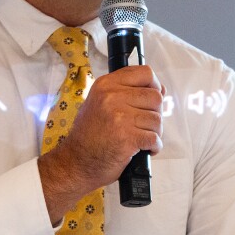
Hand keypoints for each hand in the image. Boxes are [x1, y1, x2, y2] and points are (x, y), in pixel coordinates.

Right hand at [38, 65, 163, 223]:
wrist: (75, 162)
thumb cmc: (88, 134)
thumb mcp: (99, 102)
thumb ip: (125, 92)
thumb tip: (159, 89)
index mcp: (106, 84)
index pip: (144, 73)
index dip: (154, 85)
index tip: (152, 97)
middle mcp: (112, 97)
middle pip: (155, 97)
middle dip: (155, 113)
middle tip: (145, 124)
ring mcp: (119, 117)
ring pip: (157, 119)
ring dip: (155, 132)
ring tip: (141, 138)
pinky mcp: (127, 138)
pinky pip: (155, 138)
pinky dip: (154, 146)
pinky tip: (144, 149)